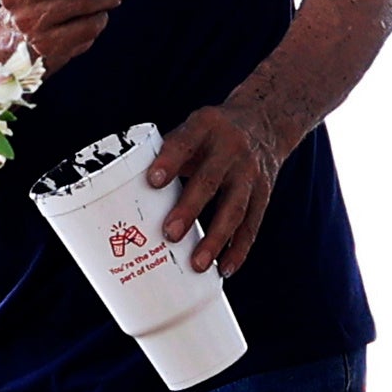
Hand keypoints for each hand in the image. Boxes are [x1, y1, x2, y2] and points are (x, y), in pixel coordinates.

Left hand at [141, 103, 280, 276]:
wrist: (264, 123)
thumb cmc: (212, 134)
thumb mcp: (192, 129)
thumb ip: (166, 157)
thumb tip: (128, 194)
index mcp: (206, 126)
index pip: (185, 142)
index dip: (169, 162)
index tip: (152, 181)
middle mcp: (231, 148)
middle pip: (209, 181)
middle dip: (189, 209)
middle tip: (169, 234)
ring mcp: (250, 172)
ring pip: (234, 208)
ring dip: (216, 239)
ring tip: (197, 264)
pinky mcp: (264, 193)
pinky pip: (252, 224)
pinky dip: (239, 249)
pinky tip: (225, 268)